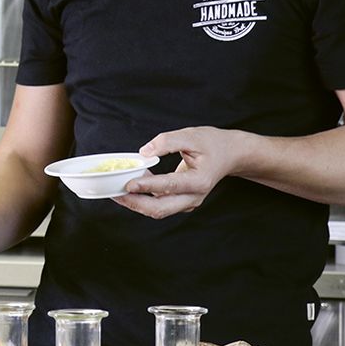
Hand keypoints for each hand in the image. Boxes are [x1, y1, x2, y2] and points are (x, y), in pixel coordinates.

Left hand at [113, 126, 247, 219]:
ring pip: (158, 210)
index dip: (147, 185)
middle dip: (135, 203)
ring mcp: (188, 202)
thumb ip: (167, 141)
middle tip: (115, 193)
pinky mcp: (181, 202)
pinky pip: (159, 205)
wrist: (230, 155)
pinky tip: (131, 187)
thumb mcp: (191, 135)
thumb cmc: (213, 144)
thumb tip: (144, 152)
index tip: (129, 183)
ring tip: (117, 192)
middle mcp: (194, 197)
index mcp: (200, 181)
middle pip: (160, 209)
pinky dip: (143, 199)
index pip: (169, 186)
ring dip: (137, 203)